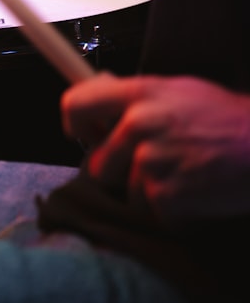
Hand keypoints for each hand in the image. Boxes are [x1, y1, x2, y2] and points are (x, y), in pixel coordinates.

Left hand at [61, 72, 249, 224]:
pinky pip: (151, 210)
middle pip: (98, 164)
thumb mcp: (179, 91)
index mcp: (140, 93)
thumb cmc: (226, 120)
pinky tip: (196, 192)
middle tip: (156, 166)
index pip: (76, 103)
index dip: (75, 124)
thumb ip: (136, 99)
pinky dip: (172, 210)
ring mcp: (152, 159)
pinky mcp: (167, 194)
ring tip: (185, 175)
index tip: (83, 136)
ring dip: (150, 193)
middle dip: (121, 172)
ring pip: (125, 192)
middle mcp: (140, 123)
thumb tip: (96, 103)